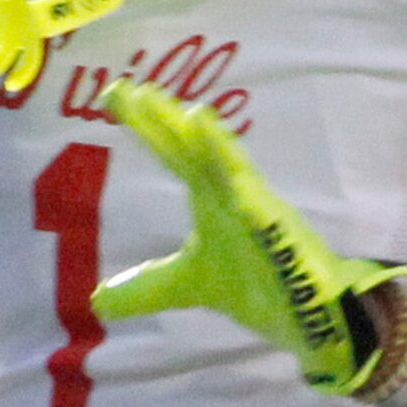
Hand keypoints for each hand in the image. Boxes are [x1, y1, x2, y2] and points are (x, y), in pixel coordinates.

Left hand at [91, 84, 406, 392]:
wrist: (309, 318)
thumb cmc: (258, 287)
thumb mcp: (186, 288)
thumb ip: (147, 286)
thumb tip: (97, 300)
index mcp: (211, 198)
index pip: (175, 153)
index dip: (148, 124)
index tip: (114, 93)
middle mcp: (232, 194)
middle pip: (192, 149)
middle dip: (160, 117)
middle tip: (120, 88)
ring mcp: (257, 210)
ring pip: (228, 165)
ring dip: (207, 137)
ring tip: (180, 110)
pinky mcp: (276, 233)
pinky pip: (258, 202)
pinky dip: (243, 183)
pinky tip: (231, 173)